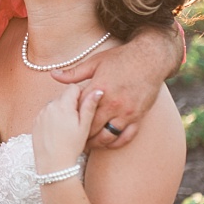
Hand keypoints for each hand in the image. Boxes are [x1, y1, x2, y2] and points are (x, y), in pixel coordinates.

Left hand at [32, 85, 102, 172]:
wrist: (53, 164)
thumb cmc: (71, 146)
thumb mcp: (84, 126)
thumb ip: (90, 106)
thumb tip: (98, 90)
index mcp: (63, 105)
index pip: (73, 88)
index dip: (81, 95)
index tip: (84, 107)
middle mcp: (50, 106)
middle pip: (63, 96)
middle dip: (71, 104)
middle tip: (77, 121)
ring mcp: (41, 113)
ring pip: (54, 105)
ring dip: (61, 110)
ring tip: (66, 128)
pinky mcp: (35, 121)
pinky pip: (46, 114)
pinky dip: (52, 118)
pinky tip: (57, 132)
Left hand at [49, 32, 171, 148]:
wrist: (150, 59)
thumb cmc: (121, 58)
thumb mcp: (95, 62)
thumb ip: (74, 73)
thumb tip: (54, 75)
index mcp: (100, 89)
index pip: (80, 110)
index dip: (70, 118)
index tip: (62, 125)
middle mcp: (113, 104)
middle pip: (92, 127)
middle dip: (80, 135)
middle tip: (70, 140)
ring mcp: (126, 112)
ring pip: (108, 136)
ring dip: (96, 142)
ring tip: (87, 145)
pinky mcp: (138, 117)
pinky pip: (125, 137)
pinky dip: (115, 143)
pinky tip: (107, 143)